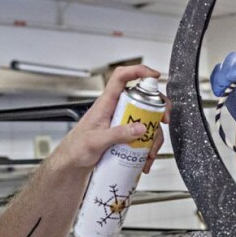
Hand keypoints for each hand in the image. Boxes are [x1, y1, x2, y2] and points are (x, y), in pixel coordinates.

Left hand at [51, 65, 169, 171]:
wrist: (72, 165)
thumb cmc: (76, 149)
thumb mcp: (95, 141)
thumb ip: (117, 134)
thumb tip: (140, 128)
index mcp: (106, 103)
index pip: (121, 77)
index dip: (138, 71)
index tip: (154, 76)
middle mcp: (116, 110)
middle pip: (142, 99)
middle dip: (157, 109)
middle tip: (163, 120)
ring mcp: (122, 123)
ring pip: (146, 120)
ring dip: (154, 135)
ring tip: (150, 151)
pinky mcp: (125, 136)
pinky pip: (143, 136)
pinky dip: (148, 147)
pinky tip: (145, 159)